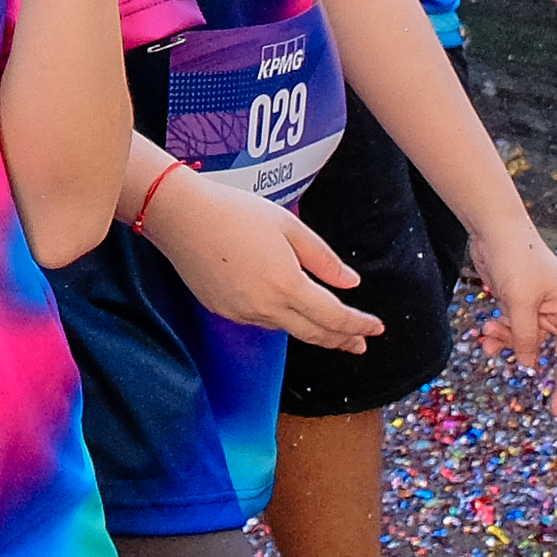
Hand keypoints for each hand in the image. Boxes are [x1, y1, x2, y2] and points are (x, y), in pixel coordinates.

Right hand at [140, 155, 383, 348]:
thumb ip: (323, 258)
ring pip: (287, 328)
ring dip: (312, 330)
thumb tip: (350, 282)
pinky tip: (288, 312)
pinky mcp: (223, 310)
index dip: (358, 325)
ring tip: (330, 330)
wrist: (181, 217)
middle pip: (314, 334)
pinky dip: (283, 320)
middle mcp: (265, 307)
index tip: (375, 328)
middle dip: (342, 340)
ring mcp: (242, 313)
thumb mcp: (289, 226)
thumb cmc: (236, 212)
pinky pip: (261, 321)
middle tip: (360, 343)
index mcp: (287, 285)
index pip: (334, 317)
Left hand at [459, 222, 556, 413]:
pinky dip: (501, 336)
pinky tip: (486, 334)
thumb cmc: (516, 261)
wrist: (493, 230)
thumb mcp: (520, 304)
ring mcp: (539, 309)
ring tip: (490, 337)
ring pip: (531, 342)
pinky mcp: (519, 305)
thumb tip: (530, 365)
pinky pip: (515, 331)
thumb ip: (526, 338)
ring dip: (511, 345)